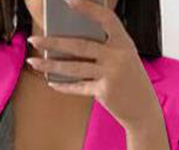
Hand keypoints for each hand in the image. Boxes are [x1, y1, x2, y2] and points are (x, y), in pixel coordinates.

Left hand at [26, 0, 161, 130]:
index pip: (106, 18)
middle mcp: (118, 56)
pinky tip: (52, 82)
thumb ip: (104, 49)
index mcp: (124, 42)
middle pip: (80, 45)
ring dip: (51, 65)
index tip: (69, 0)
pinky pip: (78, 86)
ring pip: (74, 67)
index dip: (88, 8)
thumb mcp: (124, 59)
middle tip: (34, 40)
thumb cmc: (130, 81)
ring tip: (34, 62)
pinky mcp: (104, 91)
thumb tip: (69, 43)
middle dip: (53, 42)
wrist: (144, 110)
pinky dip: (64, 85)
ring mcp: (111, 74)